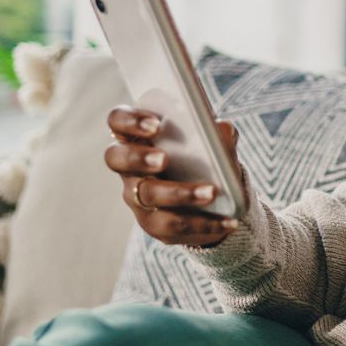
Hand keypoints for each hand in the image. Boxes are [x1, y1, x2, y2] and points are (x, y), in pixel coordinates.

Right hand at [103, 106, 246, 247]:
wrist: (211, 200)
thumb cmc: (202, 159)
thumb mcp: (212, 143)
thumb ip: (217, 133)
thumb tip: (223, 128)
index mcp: (138, 136)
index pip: (118, 121)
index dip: (130, 120)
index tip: (155, 123)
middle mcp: (129, 167)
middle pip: (117, 158)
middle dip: (139, 157)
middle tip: (164, 158)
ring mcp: (137, 197)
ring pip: (148, 195)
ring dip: (180, 193)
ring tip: (211, 192)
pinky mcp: (153, 224)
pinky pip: (173, 225)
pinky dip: (204, 223)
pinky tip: (228, 221)